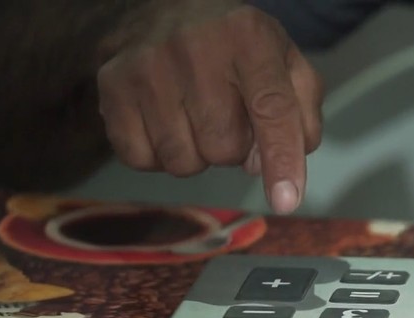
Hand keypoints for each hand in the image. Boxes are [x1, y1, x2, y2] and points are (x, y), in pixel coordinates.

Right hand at [97, 6, 323, 213]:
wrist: (164, 8)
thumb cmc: (235, 47)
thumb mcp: (284, 62)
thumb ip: (300, 113)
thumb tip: (274, 168)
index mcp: (249, 37)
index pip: (271, 108)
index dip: (281, 159)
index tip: (285, 201)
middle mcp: (195, 47)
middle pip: (225, 148)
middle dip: (234, 148)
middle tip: (227, 116)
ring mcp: (148, 67)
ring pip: (183, 162)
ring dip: (197, 154)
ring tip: (195, 116)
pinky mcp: (112, 87)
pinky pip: (142, 159)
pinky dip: (158, 155)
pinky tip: (165, 121)